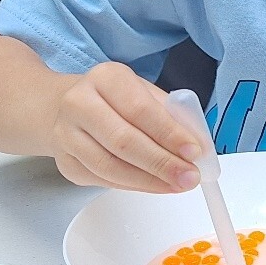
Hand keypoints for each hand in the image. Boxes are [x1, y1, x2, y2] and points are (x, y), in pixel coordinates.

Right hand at [51, 62, 200, 192]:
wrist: (70, 108)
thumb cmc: (118, 100)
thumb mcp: (148, 94)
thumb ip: (174, 116)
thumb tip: (200, 147)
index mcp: (105, 78)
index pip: (140, 109)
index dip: (169, 133)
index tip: (195, 151)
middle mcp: (78, 103)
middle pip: (123, 140)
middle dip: (162, 163)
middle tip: (190, 176)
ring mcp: (66, 135)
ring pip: (109, 166)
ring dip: (149, 180)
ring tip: (177, 184)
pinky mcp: (65, 162)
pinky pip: (102, 180)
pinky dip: (134, 186)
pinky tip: (156, 185)